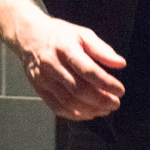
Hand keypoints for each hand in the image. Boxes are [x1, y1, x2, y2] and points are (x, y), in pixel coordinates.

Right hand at [11, 13, 126, 120]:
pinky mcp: (39, 89)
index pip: (88, 70)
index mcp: (65, 48)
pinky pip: (57, 108)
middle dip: (101, 100)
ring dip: (90, 110)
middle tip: (115, 103)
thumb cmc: (60, 34)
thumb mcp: (82, 34)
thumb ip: (101, 50)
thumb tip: (121, 64)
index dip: (106, 83)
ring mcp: (43, 79)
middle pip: (78, 89)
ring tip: (105, 110)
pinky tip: (89, 113)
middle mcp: (52, 64)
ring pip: (69, 102)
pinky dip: (75, 115)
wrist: (28, 36)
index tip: (120, 90)